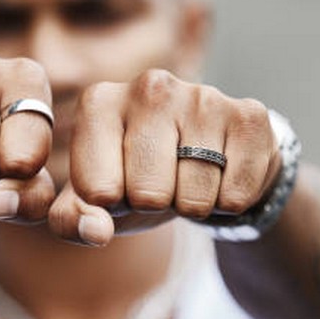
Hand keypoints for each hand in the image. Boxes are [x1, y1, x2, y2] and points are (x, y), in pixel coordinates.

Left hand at [49, 69, 281, 245]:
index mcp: (99, 102)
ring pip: (194, 196)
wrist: (205, 158)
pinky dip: (229, 202)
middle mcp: (149, 86)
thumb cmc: (136, 177)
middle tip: (161, 183)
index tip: (119, 185)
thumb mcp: (94, 200)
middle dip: (155, 205)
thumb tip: (95, 231)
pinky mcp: (248, 115)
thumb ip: (71, 220)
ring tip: (190, 179)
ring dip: (194, 205)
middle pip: (149, 194)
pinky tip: (222, 174)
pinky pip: (235, 195)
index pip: (98, 191)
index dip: (112, 204)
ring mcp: (202, 96)